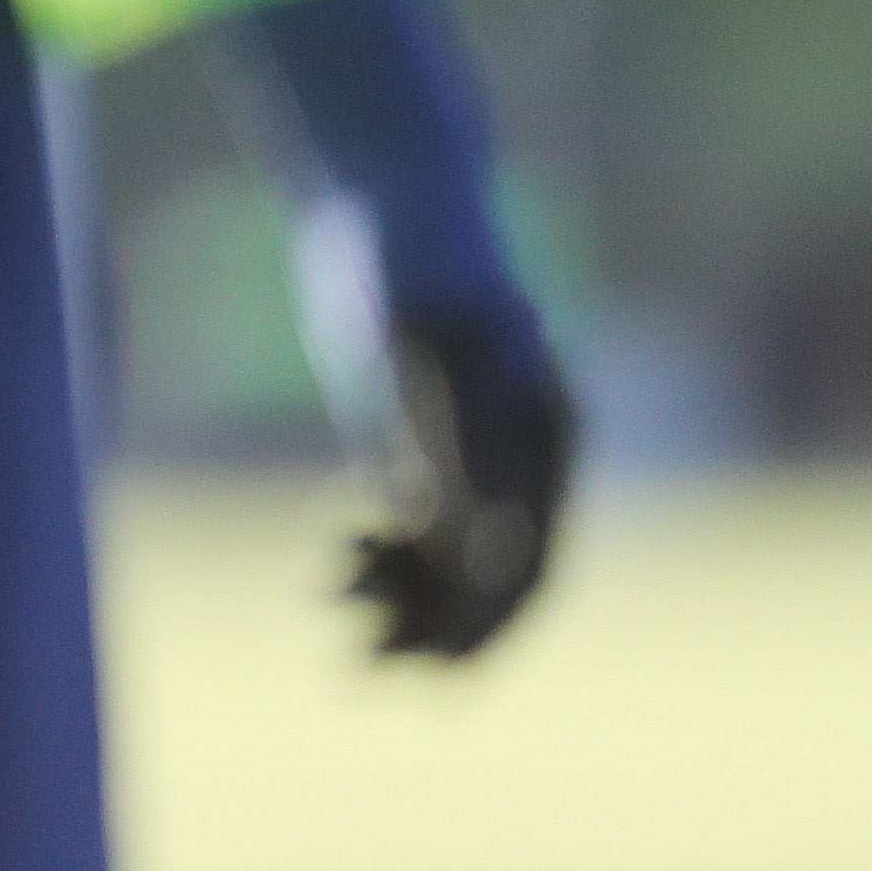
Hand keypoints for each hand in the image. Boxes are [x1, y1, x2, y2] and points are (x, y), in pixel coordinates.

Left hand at [346, 291, 574, 661]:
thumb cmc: (412, 267)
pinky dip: (380, 555)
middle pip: (490, 581)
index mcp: (545, 445)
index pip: (531, 568)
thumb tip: (482, 554)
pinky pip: (413, 529)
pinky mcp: (422, 443)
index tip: (428, 667)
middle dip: (432, 629)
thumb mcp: (427, 354)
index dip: (484, 626)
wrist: (384, 204)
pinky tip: (332, 553)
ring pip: (446, 562)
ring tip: (326, 590)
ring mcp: (470, 454)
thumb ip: (456, 450)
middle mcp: (518, 462)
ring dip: (396, 596)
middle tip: (358, 663)